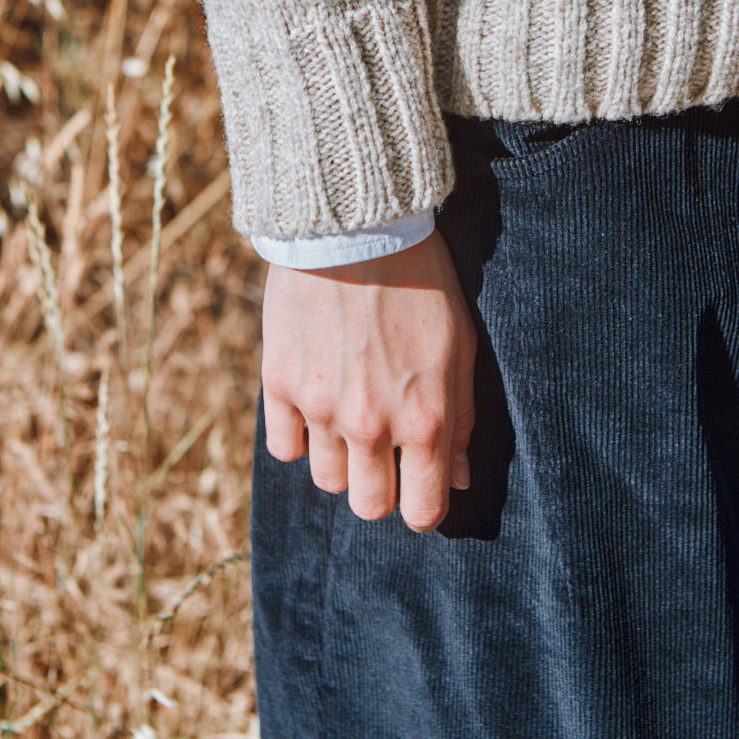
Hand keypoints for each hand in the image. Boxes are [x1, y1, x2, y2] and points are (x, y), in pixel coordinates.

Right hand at [261, 228, 476, 531]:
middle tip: (383, 449)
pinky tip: (316, 400)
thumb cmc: (421, 283)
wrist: (356, 227)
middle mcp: (369, 425)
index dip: (423, 505)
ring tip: (351, 412)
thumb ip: (460, 419)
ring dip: (341, 459)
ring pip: (326, 480)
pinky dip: (300, 434)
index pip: (421, 512)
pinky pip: (284, 446)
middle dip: (380, 486)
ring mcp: (319, 407)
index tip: (419, 486)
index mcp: (423, 420)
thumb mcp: (460, 347)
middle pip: (369, 506)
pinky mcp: (279, 384)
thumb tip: (459, 478)